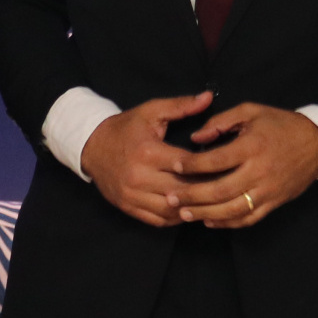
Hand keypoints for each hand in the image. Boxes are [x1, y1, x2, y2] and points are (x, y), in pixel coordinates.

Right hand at [79, 92, 214, 226]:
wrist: (91, 146)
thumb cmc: (125, 128)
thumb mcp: (151, 111)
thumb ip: (180, 105)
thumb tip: (208, 97)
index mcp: (148, 152)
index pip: (187, 165)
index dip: (209, 166)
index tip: (226, 165)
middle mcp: (139, 177)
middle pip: (182, 189)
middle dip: (206, 190)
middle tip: (226, 187)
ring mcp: (132, 196)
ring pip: (172, 210)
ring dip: (193, 208)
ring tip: (210, 202)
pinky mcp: (128, 208)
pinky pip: (158, 220)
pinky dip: (176, 218)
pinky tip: (189, 210)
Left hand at [166, 104, 317, 228]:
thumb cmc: (281, 124)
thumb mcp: (251, 111)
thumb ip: (221, 121)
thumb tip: (196, 137)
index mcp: (252, 146)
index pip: (216, 160)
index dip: (193, 164)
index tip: (175, 165)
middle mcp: (259, 171)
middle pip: (220, 190)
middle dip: (192, 196)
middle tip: (171, 198)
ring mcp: (268, 191)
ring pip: (232, 209)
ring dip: (206, 214)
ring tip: (184, 214)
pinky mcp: (274, 203)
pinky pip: (248, 218)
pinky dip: (228, 223)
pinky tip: (210, 221)